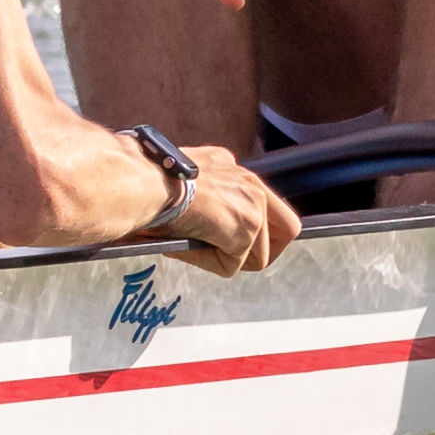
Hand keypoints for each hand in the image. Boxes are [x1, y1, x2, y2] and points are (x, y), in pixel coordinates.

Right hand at [162, 143, 301, 273]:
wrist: (148, 182)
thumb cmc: (150, 182)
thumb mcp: (182, 181)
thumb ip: (201, 196)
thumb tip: (197, 223)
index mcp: (234, 169)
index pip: (263, 204)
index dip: (253, 229)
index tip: (228, 240)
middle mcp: (251, 184)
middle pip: (286, 229)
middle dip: (263, 251)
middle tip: (233, 259)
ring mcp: (253, 208)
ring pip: (256, 255)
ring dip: (222, 259)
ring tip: (189, 247)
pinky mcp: (245, 230)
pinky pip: (232, 265)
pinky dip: (207, 263)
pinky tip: (184, 247)